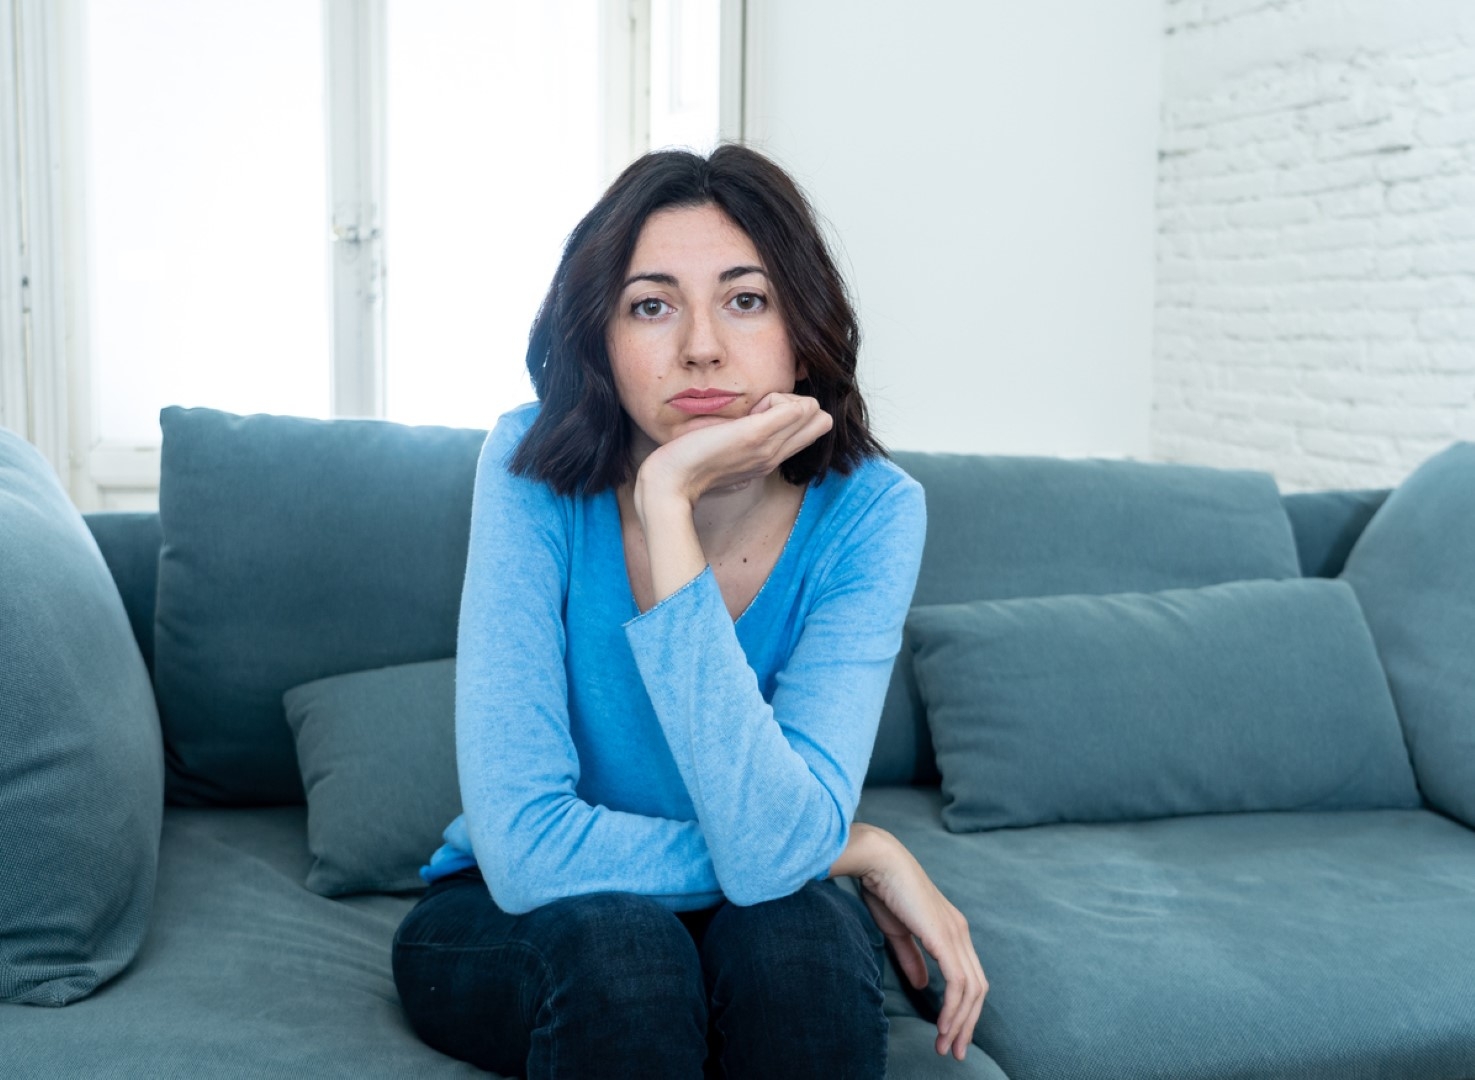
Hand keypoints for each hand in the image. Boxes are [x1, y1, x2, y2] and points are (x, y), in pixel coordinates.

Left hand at [636, 392, 832, 506]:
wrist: (670, 483)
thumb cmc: (687, 466)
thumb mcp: (722, 457)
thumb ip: (738, 449)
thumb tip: (746, 438)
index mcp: (768, 460)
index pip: (812, 429)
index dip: (791, 413)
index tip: (757, 416)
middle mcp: (775, 456)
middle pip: (821, 420)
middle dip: (796, 405)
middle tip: (758, 411)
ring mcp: (769, 447)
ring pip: (812, 410)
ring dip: (784, 400)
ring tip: (752, 411)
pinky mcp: (757, 435)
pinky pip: (796, 407)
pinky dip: (777, 399)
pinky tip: (751, 410)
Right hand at [836, 824, 987, 1060]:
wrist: (877, 861)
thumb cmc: (884, 890)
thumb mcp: (898, 932)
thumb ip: (912, 958)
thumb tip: (924, 984)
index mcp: (951, 930)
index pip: (968, 978)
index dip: (962, 1009)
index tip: (947, 1033)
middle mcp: (960, 933)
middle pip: (978, 989)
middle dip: (967, 1024)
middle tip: (952, 1051)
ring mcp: (956, 934)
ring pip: (972, 990)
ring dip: (960, 1022)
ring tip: (945, 1045)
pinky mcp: (945, 938)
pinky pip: (959, 983)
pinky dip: (953, 1008)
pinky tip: (941, 1025)